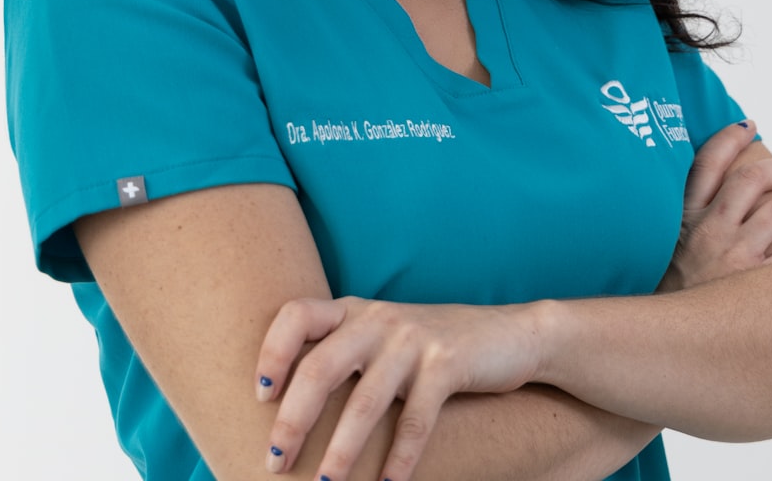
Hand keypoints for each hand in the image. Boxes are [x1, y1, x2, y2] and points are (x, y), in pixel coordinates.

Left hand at [256, 297, 541, 480]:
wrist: (512, 335)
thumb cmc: (433, 348)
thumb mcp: (386, 338)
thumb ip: (346, 355)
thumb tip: (293, 413)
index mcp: (354, 310)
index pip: (296, 315)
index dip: (272, 353)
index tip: (259, 397)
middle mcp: (378, 319)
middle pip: (320, 368)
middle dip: (293, 421)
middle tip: (275, 461)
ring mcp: (413, 340)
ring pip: (364, 402)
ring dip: (341, 451)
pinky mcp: (447, 364)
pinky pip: (414, 420)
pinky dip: (399, 460)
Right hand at [658, 120, 771, 292]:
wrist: (661, 343)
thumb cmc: (663, 296)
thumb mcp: (656, 252)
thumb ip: (676, 226)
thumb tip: (694, 203)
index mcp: (682, 218)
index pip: (706, 164)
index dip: (729, 138)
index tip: (748, 126)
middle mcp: (709, 231)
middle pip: (752, 181)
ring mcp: (735, 258)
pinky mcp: (757, 286)